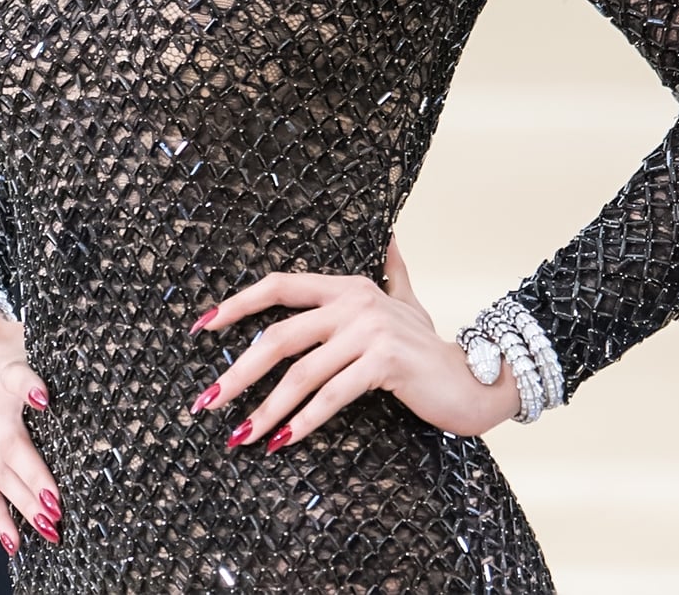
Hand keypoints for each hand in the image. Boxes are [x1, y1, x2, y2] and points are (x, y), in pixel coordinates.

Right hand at [0, 312, 62, 553]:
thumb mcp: (26, 336)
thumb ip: (58, 351)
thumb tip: (106, 351)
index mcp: (6, 370)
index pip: (17, 375)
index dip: (29, 387)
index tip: (44, 397)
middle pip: (9, 444)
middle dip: (33, 475)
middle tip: (57, 503)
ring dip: (22, 504)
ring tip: (49, 527)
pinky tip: (14, 541)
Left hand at [186, 235, 520, 453]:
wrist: (477, 379)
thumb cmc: (430, 349)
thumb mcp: (406, 303)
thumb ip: (391, 271)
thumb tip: (389, 237)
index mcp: (348, 286)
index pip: (280, 286)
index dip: (237, 303)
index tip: (201, 326)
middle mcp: (355, 302)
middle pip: (279, 335)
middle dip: (238, 372)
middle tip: (207, 402)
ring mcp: (371, 330)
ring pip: (302, 372)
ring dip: (265, 408)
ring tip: (240, 436)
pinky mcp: (386, 362)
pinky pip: (332, 395)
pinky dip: (303, 421)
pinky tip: (281, 441)